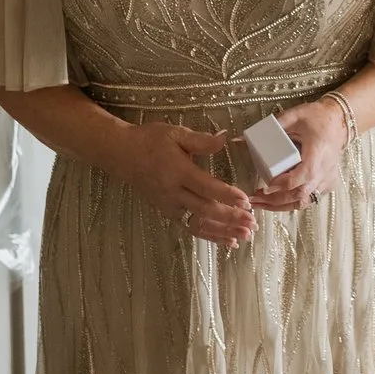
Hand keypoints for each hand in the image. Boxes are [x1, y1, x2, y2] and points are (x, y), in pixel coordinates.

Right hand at [119, 122, 255, 247]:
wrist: (121, 155)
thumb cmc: (150, 140)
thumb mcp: (175, 133)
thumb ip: (201, 140)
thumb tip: (224, 137)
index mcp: (178, 171)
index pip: (206, 187)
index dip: (227, 195)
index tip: (246, 201)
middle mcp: (173, 192)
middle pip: (205, 210)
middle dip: (230, 218)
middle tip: (252, 224)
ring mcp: (170, 205)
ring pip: (199, 224)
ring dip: (223, 232)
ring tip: (245, 236)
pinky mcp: (168, 212)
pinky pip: (191, 227)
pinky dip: (210, 235)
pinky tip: (228, 240)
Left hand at [250, 97, 347, 211]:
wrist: (339, 121)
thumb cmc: (318, 117)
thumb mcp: (295, 114)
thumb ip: (272, 125)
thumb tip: (241, 137)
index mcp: (318, 152)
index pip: (302, 176)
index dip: (283, 185)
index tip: (265, 188)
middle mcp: (325, 169)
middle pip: (301, 194)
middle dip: (275, 201)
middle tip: (255, 199)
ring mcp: (328, 178)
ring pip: (305, 201)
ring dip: (282, 206)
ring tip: (262, 204)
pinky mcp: (328, 183)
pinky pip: (309, 198)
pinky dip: (293, 202)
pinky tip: (277, 200)